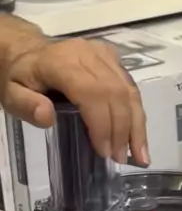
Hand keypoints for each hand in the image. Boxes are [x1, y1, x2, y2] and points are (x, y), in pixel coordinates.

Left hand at [0, 33, 148, 165]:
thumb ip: (26, 105)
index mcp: (62, 62)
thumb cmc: (21, 77)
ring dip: (137, 126)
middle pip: (116, 94)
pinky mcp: (113, 60)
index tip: (104, 152)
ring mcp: (104, 55)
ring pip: (129, 92)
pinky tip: (139, 138)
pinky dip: (137, 115)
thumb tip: (47, 116)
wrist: (29, 51)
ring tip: (140, 156)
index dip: (102, 124)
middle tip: (120, 158)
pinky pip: (131, 89)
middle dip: (122, 130)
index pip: (92, 93)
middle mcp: (88, 55)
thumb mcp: (11, 93)